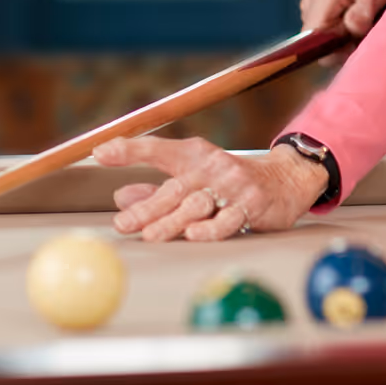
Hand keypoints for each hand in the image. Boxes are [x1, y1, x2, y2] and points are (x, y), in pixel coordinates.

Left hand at [93, 136, 328, 241]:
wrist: (285, 179)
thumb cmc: (229, 181)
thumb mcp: (194, 177)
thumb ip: (157, 189)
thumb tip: (120, 198)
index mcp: (194, 155)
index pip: (158, 149)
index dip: (128, 149)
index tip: (100, 152)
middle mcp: (212, 167)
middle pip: (175, 187)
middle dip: (147, 206)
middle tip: (123, 223)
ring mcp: (233, 186)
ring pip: (198, 205)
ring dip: (172, 221)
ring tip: (150, 234)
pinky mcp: (253, 205)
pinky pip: (229, 220)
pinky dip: (211, 229)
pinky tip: (195, 235)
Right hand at [299, 0, 385, 66]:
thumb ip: (363, 10)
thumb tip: (352, 26)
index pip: (315, 39)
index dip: (333, 49)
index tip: (352, 44)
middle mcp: (311, 4)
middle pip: (316, 43)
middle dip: (339, 45)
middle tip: (360, 32)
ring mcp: (308, 8)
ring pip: (318, 39)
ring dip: (338, 39)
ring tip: (356, 24)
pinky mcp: (310, 12)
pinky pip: (320, 32)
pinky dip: (335, 33)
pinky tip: (348, 22)